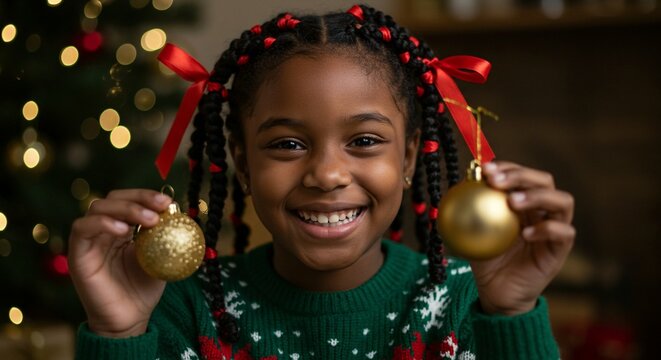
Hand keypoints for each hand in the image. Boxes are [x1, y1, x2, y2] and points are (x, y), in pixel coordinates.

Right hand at [68, 189, 171, 336]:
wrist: (131, 319)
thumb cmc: (144, 288)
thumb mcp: (161, 256)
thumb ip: (165, 234)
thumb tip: (178, 209)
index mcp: (121, 228)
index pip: (128, 199)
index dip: (146, 195)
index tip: (168, 201)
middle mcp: (103, 230)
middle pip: (113, 198)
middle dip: (139, 198)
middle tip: (161, 206)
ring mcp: (89, 241)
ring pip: (97, 208)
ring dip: (125, 209)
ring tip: (149, 220)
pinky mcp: (78, 254)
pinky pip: (82, 229)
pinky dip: (102, 223)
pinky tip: (124, 230)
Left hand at [470, 161, 574, 315]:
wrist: (495, 292)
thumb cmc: (484, 257)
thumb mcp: (470, 231)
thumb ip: (467, 208)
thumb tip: (456, 184)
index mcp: (522, 201)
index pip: (521, 174)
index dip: (507, 167)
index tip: (485, 168)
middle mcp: (542, 210)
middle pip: (544, 181)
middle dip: (521, 175)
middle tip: (497, 181)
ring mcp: (555, 228)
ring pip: (562, 201)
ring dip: (537, 196)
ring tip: (513, 201)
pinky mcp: (561, 250)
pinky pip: (564, 233)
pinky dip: (547, 228)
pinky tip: (525, 233)